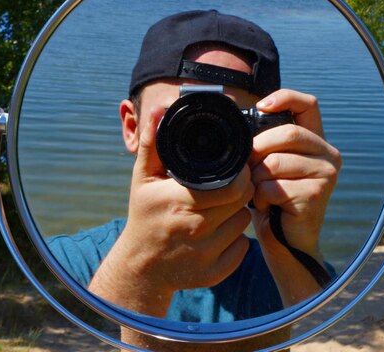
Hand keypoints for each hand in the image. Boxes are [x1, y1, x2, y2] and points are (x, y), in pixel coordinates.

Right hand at [89, 105, 252, 316]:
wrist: (140, 267)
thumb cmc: (144, 216)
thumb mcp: (143, 179)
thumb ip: (154, 144)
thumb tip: (160, 110)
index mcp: (179, 201)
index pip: (233, 185)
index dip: (241, 175)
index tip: (236, 170)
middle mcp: (194, 229)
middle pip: (242, 202)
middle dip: (241, 191)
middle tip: (230, 187)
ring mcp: (205, 254)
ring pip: (244, 224)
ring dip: (238, 214)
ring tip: (220, 210)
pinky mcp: (214, 273)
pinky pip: (243, 249)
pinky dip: (237, 241)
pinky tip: (220, 234)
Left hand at [248, 89, 340, 296]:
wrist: (286, 243)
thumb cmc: (274, 200)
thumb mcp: (270, 164)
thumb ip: (266, 142)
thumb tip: (240, 122)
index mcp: (317, 140)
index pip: (308, 104)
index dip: (285, 97)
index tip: (261, 106)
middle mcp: (328, 153)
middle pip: (287, 133)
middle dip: (258, 148)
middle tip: (246, 166)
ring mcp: (326, 174)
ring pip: (275, 162)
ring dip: (256, 179)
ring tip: (258, 191)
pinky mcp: (316, 195)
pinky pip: (274, 187)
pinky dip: (261, 198)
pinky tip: (266, 206)